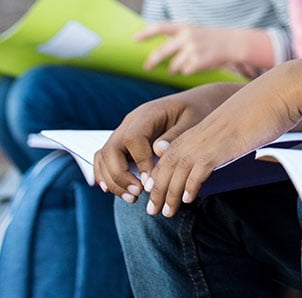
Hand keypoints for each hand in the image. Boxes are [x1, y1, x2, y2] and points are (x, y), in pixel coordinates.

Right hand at [93, 83, 236, 201]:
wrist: (195, 103)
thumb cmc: (197, 111)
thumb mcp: (193, 120)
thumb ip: (175, 135)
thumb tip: (157, 151)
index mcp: (148, 114)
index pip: (133, 139)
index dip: (139, 162)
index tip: (150, 182)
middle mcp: (131, 121)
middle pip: (111, 149)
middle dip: (120, 176)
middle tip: (137, 194)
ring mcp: (124, 131)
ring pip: (104, 156)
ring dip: (113, 180)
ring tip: (132, 198)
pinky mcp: (123, 142)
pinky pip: (105, 158)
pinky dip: (106, 175)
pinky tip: (119, 191)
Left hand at [138, 22, 245, 74]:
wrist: (234, 43)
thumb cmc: (211, 38)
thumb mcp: (195, 30)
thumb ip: (177, 35)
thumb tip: (156, 47)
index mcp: (185, 27)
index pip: (160, 27)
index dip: (146, 33)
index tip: (134, 40)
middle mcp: (187, 37)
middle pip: (162, 52)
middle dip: (153, 61)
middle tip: (147, 67)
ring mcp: (193, 49)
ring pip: (174, 66)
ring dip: (175, 68)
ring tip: (183, 66)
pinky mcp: (199, 61)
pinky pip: (186, 71)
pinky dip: (189, 71)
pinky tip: (198, 66)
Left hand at [143, 62, 301, 216]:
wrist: (281, 92)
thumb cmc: (267, 107)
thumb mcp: (241, 123)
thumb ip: (230, 136)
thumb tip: (232, 148)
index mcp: (204, 128)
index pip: (171, 152)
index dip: (160, 173)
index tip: (155, 192)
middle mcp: (202, 133)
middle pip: (168, 163)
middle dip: (157, 188)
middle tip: (151, 211)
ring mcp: (212, 139)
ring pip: (178, 168)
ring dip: (168, 193)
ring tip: (164, 213)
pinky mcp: (224, 145)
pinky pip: (199, 169)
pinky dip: (190, 185)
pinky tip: (188, 199)